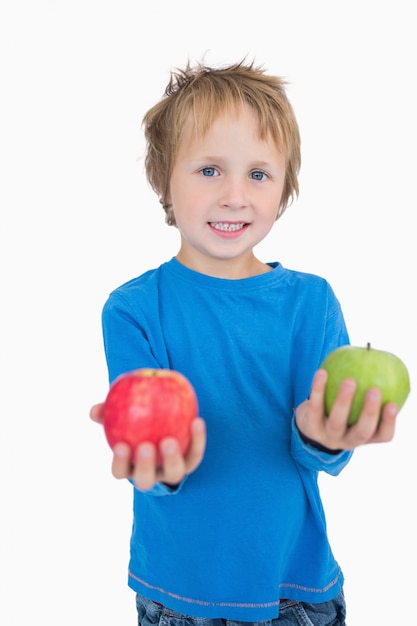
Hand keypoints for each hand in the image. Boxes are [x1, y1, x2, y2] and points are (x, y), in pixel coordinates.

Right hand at [89, 403, 205, 490]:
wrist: (164, 423)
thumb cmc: (134, 420)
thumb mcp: (119, 416)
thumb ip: (107, 413)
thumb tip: (94, 410)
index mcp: (130, 467)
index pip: (120, 471)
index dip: (120, 462)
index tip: (121, 445)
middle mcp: (151, 474)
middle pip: (146, 480)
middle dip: (145, 467)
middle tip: (146, 446)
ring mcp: (171, 471)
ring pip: (174, 473)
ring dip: (172, 458)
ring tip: (169, 440)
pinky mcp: (191, 462)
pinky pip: (195, 453)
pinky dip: (197, 439)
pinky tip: (196, 421)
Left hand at [295, 369, 397, 450]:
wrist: (310, 423)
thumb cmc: (342, 408)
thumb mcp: (357, 405)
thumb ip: (367, 391)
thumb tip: (379, 361)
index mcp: (365, 437)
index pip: (383, 435)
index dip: (389, 422)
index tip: (392, 404)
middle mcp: (349, 441)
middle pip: (361, 432)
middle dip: (370, 413)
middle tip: (374, 390)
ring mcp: (329, 437)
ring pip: (337, 422)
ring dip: (344, 401)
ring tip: (350, 381)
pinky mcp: (311, 428)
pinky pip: (316, 407)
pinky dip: (318, 389)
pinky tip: (322, 372)